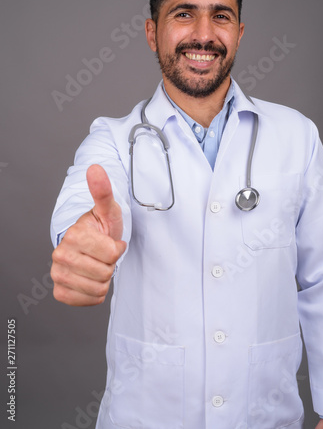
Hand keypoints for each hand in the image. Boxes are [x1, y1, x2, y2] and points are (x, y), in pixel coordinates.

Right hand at [51, 164, 126, 305]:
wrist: (89, 246)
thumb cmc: (101, 228)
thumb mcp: (108, 209)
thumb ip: (103, 190)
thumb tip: (95, 168)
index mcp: (74, 235)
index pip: (112, 253)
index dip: (117, 249)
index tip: (110, 242)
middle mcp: (60, 254)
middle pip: (104, 273)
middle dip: (110, 265)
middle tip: (103, 255)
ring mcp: (58, 274)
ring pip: (97, 289)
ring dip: (104, 279)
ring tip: (98, 265)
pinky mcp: (60, 291)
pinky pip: (87, 301)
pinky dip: (95, 293)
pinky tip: (91, 279)